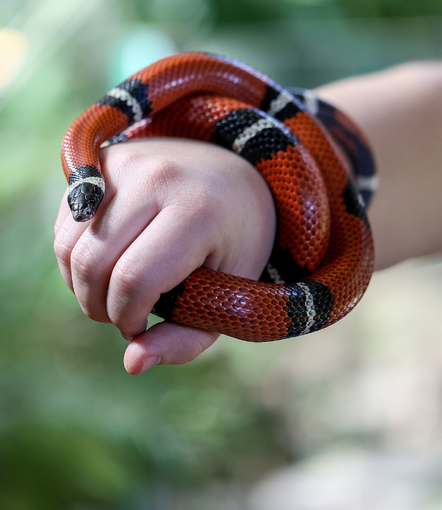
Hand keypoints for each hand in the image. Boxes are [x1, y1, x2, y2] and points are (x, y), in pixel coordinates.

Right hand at [53, 137, 275, 373]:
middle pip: (93, 263)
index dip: (127, 318)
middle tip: (122, 317)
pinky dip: (76, 256)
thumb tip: (132, 364)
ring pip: (69, 244)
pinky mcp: (102, 160)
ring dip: (80, 284)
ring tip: (114, 294)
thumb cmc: (237, 241)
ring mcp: (126, 163)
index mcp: (198, 210)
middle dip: (98, 307)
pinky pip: (66, 223)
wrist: (238, 173)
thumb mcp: (233, 293)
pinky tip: (108, 263)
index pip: (135, 279)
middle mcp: (158, 177)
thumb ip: (189, 337)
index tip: (140, 328)